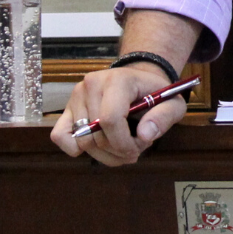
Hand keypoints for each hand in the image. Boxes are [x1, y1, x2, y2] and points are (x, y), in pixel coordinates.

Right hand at [49, 63, 188, 166]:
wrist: (138, 81)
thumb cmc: (155, 93)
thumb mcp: (172, 103)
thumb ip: (164, 117)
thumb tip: (144, 135)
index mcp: (118, 80)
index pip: (110, 119)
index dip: (123, 143)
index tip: (137, 150)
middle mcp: (92, 84)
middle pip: (97, 135)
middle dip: (118, 151)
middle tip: (135, 147)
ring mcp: (76, 96)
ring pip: (82, 141)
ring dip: (104, 154)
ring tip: (123, 146)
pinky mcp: (67, 108)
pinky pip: (60, 136)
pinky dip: (76, 149)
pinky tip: (98, 146)